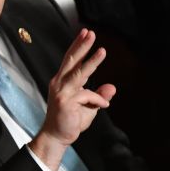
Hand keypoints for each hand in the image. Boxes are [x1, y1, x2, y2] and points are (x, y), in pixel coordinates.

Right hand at [31, 29, 115, 168]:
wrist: (58, 137)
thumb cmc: (70, 120)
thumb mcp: (89, 106)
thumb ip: (98, 95)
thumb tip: (111, 87)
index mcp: (62, 81)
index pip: (70, 60)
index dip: (78, 46)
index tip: (86, 33)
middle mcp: (59, 83)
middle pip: (70, 61)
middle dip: (81, 46)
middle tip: (90, 33)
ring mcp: (61, 92)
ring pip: (78, 73)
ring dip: (91, 62)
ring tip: (102, 51)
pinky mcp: (65, 102)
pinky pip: (86, 95)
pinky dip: (97, 99)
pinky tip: (104, 104)